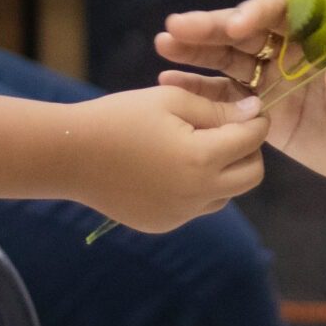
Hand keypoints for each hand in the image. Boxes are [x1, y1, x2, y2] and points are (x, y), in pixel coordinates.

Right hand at [69, 84, 270, 233]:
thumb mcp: (172, 101)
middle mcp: (197, 194)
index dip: (256, 119)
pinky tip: (170, 166)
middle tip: (229, 128)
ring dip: (224, 171)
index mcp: (201, 159)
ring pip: (226, 194)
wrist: (70, 155)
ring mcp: (180, 214)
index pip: (252, 139)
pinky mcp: (164, 224)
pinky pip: (197, 206)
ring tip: (196, 145)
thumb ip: (218, 110)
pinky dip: (197, 187)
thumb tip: (254, 113)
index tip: (248, 106)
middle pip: (251, 176)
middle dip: (249, 150)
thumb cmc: (120, 117)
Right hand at [155, 0, 325, 195]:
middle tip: (177, 27)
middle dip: (214, 28)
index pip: (287, 13)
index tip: (239, 23)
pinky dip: (200, 92)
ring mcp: (279, 83)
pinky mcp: (268, 118)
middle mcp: (297, 52)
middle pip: (248, 32)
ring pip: (232, 61)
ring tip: (164, 45)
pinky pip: (229, 101)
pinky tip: (169, 85)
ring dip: (198, 53)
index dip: (260, 13)